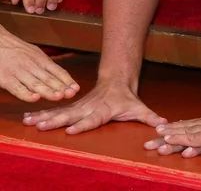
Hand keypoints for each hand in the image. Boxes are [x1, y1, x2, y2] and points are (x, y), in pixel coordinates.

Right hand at [0, 25, 78, 101]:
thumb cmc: (16, 49)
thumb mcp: (34, 53)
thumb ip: (45, 65)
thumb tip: (60, 75)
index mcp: (40, 59)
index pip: (57, 71)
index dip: (67, 80)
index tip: (76, 88)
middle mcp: (32, 65)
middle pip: (49, 78)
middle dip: (61, 87)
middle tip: (71, 94)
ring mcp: (19, 72)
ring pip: (36, 84)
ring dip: (48, 91)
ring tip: (58, 97)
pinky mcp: (6, 79)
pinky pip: (18, 88)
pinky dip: (26, 94)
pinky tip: (35, 98)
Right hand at [22, 79, 166, 133]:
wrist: (116, 78)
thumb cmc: (126, 97)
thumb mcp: (139, 107)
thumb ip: (150, 117)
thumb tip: (163, 124)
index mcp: (103, 109)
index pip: (92, 119)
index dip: (83, 124)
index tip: (71, 130)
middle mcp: (89, 107)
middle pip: (71, 115)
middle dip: (56, 121)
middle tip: (41, 126)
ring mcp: (79, 106)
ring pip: (60, 111)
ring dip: (44, 116)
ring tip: (28, 121)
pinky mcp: (73, 106)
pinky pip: (56, 111)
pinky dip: (41, 114)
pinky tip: (28, 118)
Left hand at [145, 101, 200, 158]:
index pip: (188, 129)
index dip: (174, 132)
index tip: (162, 135)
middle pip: (180, 132)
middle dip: (164, 138)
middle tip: (148, 144)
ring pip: (181, 135)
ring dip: (167, 139)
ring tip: (153, 143)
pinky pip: (190, 137)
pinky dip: (178, 138)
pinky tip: (167, 139)